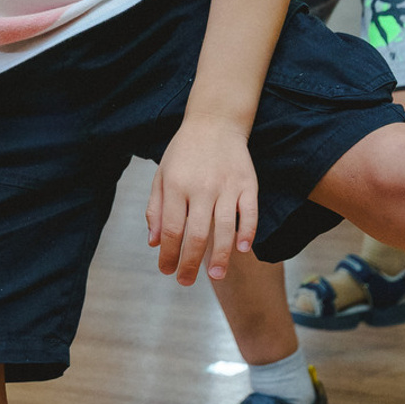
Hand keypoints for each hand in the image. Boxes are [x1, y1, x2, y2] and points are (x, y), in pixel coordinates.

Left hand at [145, 115, 258, 286]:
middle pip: (196, 235)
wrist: (215, 122)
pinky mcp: (247, 184)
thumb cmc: (184, 152)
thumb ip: (156, 208)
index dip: (168, 255)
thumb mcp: (162, 174)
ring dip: (220, 256)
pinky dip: (248, 232)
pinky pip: (249, 212)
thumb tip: (154, 242)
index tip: (167, 270)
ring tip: (215, 276)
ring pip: (224, 228)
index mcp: (175, 185)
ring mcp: (226, 186)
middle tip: (186, 281)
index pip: (171, 230)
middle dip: (190, 263)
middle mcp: (201, 187)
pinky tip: (242, 250)